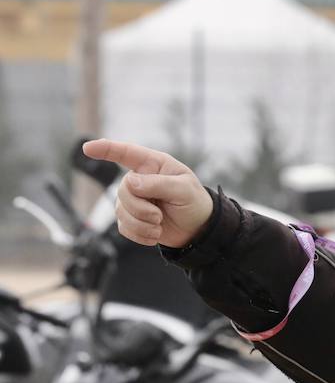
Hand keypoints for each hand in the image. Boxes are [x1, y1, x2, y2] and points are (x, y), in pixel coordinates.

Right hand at [83, 139, 213, 247]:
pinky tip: (155, 234)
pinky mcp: (131, 218)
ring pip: (121, 211)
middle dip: (140, 208)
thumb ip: (158, 184)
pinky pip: (123, 227)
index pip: (126, 152)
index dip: (106, 149)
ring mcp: (133, 199)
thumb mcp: (184, 189)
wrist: (198, 229)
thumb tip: (130, 183)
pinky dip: (140, 234)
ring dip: (142, 223)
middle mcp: (139, 180)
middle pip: (123, 191)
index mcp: (153, 165)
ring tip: (160, 224)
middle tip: (159, 216)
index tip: (88, 148)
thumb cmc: (194, 202)